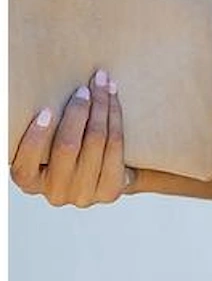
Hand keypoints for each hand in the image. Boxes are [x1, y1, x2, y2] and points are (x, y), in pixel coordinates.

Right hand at [9, 69, 134, 206]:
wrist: (104, 177)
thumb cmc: (67, 153)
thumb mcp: (45, 145)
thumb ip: (43, 130)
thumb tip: (43, 95)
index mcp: (29, 181)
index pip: (25, 162)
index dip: (36, 137)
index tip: (46, 111)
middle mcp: (55, 193)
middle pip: (67, 146)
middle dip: (77, 111)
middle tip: (84, 89)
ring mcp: (84, 195)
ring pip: (96, 141)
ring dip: (101, 107)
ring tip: (104, 85)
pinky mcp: (110, 190)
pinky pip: (116, 145)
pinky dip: (115, 118)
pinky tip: (113, 100)